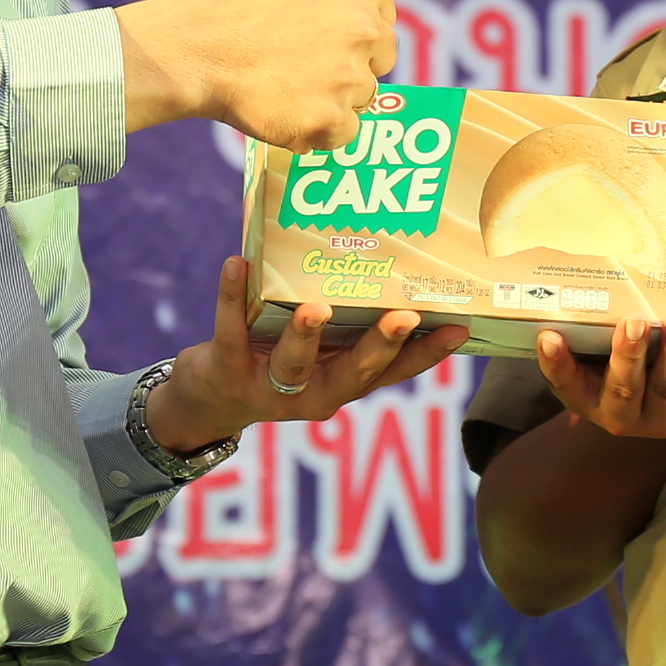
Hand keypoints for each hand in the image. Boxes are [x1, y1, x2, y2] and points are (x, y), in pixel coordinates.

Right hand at [117, 0, 401, 148]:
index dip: (343, 27)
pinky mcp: (330, 123)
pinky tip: (284, 105)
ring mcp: (349, 79)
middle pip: (378, 60)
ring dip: (328, 95)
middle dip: (343, 61)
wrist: (195, 47)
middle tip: (293, 55)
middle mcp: (365, 30)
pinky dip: (317, 128)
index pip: (380, 20)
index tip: (305, 27)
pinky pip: (342, 134)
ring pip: (359, 98)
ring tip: (283, 77)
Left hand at [146, 258, 470, 451]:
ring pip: (294, 363)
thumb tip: (393, 267)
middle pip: (354, 372)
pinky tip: (236, 264)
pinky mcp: (227, 370)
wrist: (208, 401)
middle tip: (404, 316)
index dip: (427, 354)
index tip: (458, 328)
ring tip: (315, 306)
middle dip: (381, 344)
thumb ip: (350, 328)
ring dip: (306, 334)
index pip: (393, 372)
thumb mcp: (321, 355)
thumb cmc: (277, 362)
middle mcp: (314, 393)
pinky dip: (232, 297)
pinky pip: (231, 331)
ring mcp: (270, 388)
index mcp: (344, 384)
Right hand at [532, 320, 665, 438]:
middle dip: (628, 355)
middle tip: (633, 322)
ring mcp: (664, 419)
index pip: (566, 384)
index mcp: (590, 397)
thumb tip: (590, 258)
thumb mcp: (609, 349)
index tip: (548, 336)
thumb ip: (597, 324)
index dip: (556, 363)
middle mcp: (623, 415)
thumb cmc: (638, 360)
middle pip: (622, 389)